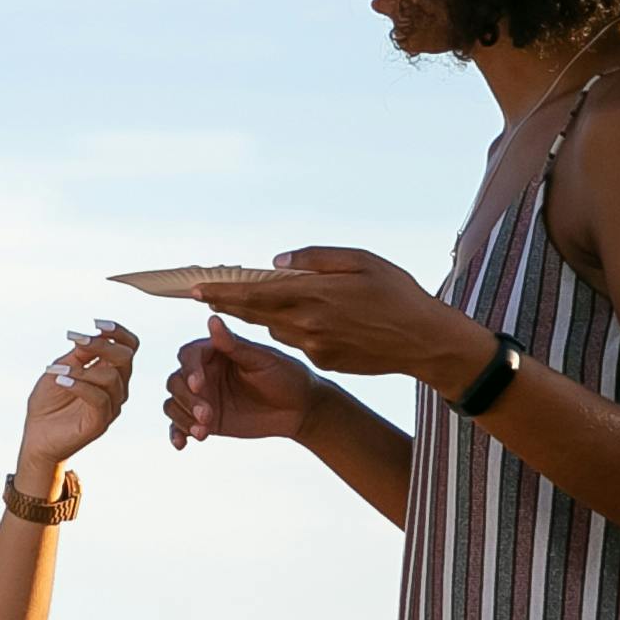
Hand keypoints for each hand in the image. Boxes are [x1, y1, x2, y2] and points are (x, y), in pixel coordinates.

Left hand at [16, 320, 139, 471]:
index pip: (128, 347)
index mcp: (110, 371)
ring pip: (110, 377)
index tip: (97, 324)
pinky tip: (61, 380)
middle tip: (77, 341)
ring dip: (82, 368)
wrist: (36, 437)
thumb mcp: (59, 370)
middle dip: (102, 345)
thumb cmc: (47, 404)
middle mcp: (116, 387)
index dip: (118, 332)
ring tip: (57, 371)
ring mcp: (111, 405)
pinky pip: (99, 398)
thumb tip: (88, 336)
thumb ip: (77, 356)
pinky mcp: (100, 422)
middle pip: (125, 357)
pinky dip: (79, 385)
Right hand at [163, 313, 317, 447]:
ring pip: (173, 404)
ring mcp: (202, 398)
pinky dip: (176, 434)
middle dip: (187, 400)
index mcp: (216, 353)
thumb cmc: (286, 376)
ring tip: (203, 432)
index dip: (189, 370)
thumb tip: (212, 318)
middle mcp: (204, 374)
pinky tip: (183, 444)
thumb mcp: (262, 360)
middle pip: (176, 382)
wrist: (300, 409)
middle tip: (207, 416)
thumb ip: (234, 344)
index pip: (188, 356)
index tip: (200, 385)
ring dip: (182, 418)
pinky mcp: (204, 420)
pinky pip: (179, 426)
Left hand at [197, 248, 480, 386]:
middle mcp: (307, 324)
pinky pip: (297, 341)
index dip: (222, 292)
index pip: (254, 294)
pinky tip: (298, 316)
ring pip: (275, 328)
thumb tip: (275, 263)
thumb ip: (317, 259)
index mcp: (314, 295)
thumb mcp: (363, 261)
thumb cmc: (399, 293)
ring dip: (259, 315)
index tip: (195, 289)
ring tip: (245, 299)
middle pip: (254, 314)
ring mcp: (313, 346)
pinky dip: (291, 327)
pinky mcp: (323, 360)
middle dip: (227, 303)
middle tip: (202, 294)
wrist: (424, 342)